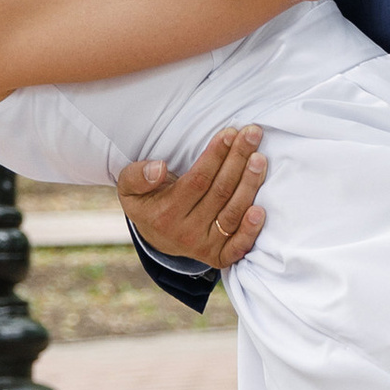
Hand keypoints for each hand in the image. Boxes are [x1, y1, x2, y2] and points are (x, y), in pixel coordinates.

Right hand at [115, 127, 265, 273]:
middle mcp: (185, 232)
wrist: (155, 236)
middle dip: (238, 160)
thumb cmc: (148, 202)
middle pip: (220, 193)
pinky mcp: (217, 256)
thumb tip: (158, 168)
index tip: (229, 133)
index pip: (198, 180)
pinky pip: (237, 247)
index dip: (215, 156)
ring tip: (259, 159)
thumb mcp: (129, 187)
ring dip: (250, 185)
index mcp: (165, 213)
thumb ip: (137, 176)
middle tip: (251, 135)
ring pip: (232, 214)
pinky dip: (250, 231)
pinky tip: (261, 210)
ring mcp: (203, 246)